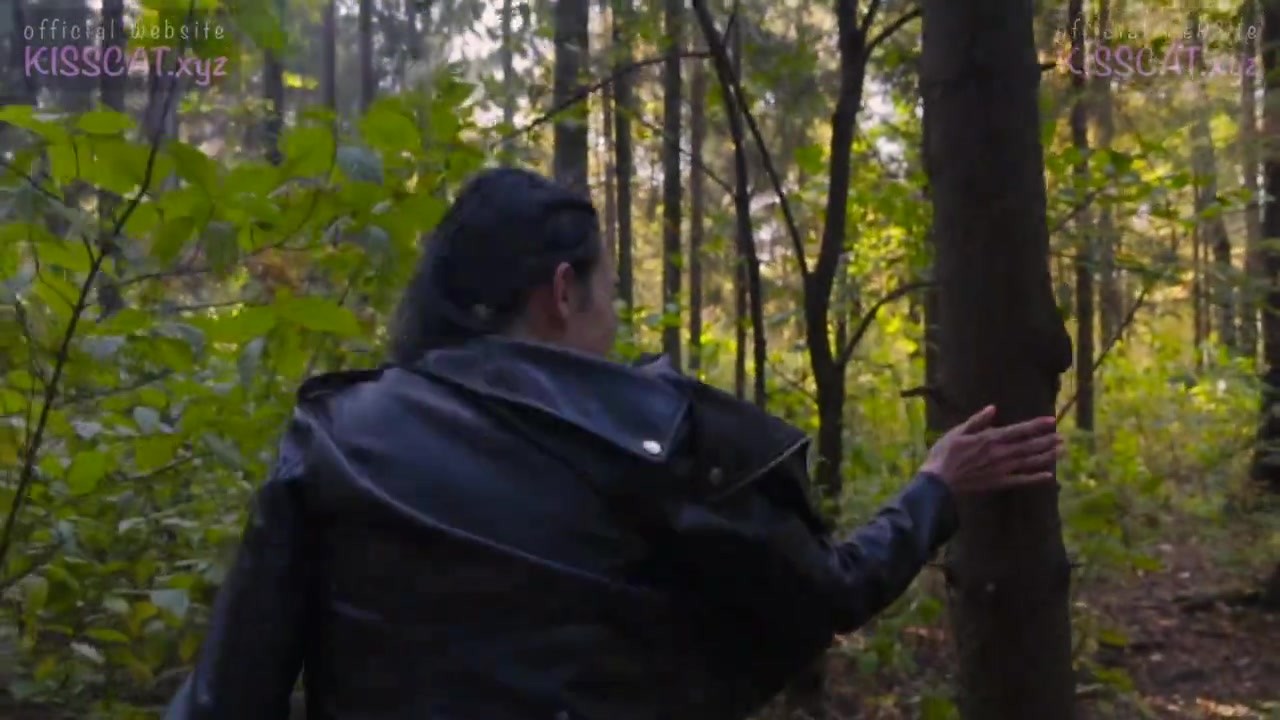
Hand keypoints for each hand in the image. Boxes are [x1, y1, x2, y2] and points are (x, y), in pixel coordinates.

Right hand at [920, 405, 1062, 492]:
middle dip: (1047, 440)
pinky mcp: (999, 482)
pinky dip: (1036, 478)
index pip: (1019, 430)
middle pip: (1028, 446)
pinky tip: (1049, 475)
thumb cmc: (945, 453)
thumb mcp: (958, 432)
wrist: (939, 481)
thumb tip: (993, 408)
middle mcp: (1000, 453)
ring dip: (1047, 456)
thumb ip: (977, 421)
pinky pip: (1022, 480)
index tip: (1052, 421)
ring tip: (1061, 451)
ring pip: (1029, 461)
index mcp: (990, 438)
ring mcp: (1001, 469)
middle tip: (1063, 437)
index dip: (1036, 425)